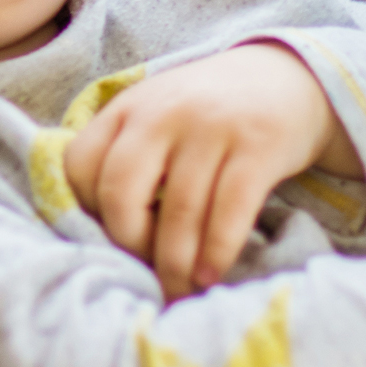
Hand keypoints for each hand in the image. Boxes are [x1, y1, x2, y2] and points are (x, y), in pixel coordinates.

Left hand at [63, 41, 352, 298]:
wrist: (286, 77)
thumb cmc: (208, 114)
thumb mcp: (156, 115)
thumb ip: (125, 155)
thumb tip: (102, 235)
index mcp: (127, 107)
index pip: (79, 166)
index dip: (86, 212)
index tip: (110, 237)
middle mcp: (163, 113)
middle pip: (121, 192)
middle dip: (129, 245)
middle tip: (145, 271)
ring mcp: (211, 128)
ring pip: (179, 212)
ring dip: (175, 264)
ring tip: (179, 290)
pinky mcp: (257, 147)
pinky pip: (228, 212)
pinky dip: (216, 252)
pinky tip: (210, 275)